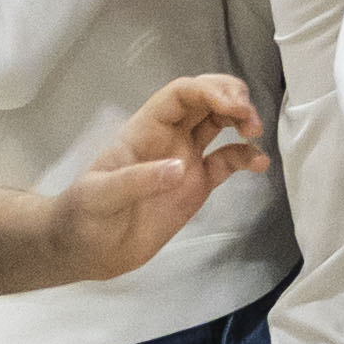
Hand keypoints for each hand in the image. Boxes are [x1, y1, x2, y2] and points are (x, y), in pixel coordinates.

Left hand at [49, 75, 271, 284]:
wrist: (86, 252)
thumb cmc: (83, 216)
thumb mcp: (99, 196)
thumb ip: (136, 180)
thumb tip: (180, 167)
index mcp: (145, 129)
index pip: (180, 94)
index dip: (208, 91)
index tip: (232, 106)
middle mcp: (169, 137)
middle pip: (205, 99)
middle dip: (232, 97)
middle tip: (249, 118)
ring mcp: (185, 160)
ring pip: (220, 123)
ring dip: (242, 118)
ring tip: (256, 131)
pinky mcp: (197, 185)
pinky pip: (227, 161)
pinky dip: (246, 157)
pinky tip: (260, 163)